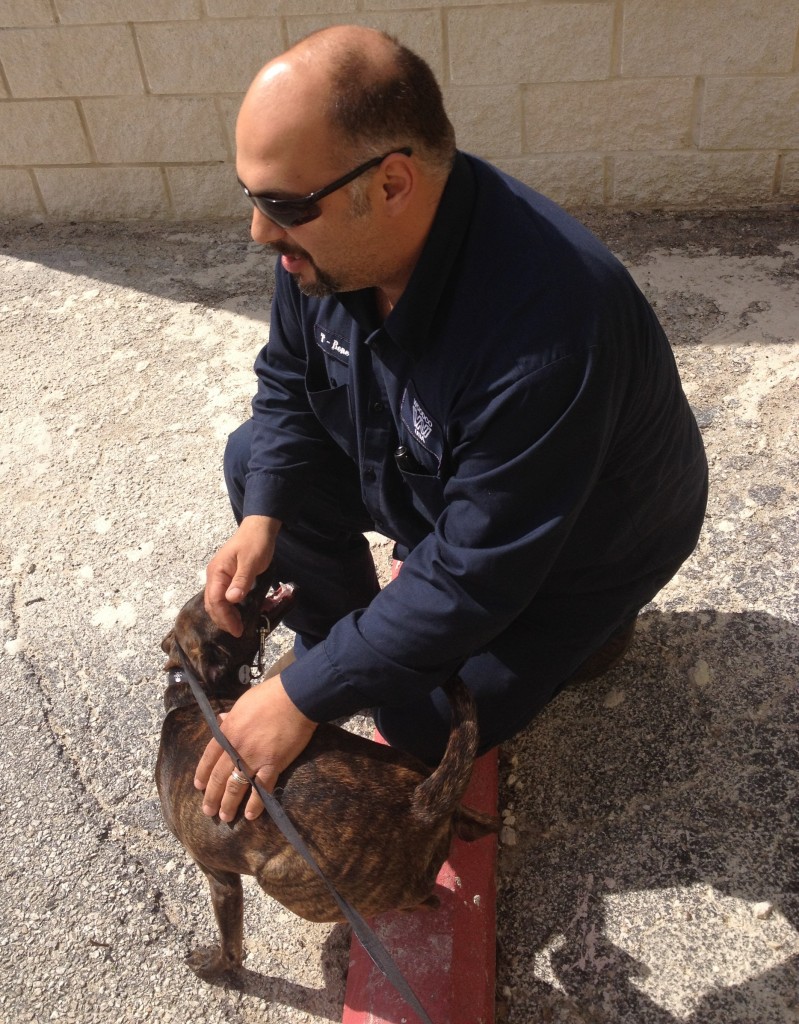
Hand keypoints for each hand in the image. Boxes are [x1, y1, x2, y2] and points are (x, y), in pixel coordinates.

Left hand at [194, 674, 316, 820]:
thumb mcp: (242, 703)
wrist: (294, 698)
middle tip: (208, 811)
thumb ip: (230, 716)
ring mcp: (254, 758)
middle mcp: (236, 748)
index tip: (199, 787)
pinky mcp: (273, 764)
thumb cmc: (269, 696)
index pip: (209, 757)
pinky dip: (256, 803)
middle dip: (212, 796)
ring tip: (225, 817)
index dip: (202, 774)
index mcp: (227, 731)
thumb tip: (221, 720)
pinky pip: (261, 788)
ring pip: (236, 787)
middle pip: (219, 776)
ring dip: (229, 804)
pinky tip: (251, 815)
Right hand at [204, 515, 280, 636]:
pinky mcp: (227, 577)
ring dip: (225, 615)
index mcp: (217, 572)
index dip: (225, 617)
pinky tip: (238, 613)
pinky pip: (223, 596)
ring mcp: (220, 576)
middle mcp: (215, 575)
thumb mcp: (251, 562)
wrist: (259, 528)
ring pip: (216, 601)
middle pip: (212, 604)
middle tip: (238, 631)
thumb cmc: (256, 543)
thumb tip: (231, 600)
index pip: (215, 601)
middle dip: (223, 620)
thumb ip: (241, 581)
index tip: (237, 629)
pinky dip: (229, 607)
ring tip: (237, 626)